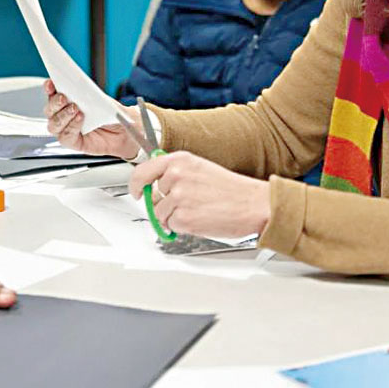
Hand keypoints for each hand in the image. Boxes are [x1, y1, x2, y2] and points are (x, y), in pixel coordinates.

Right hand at [43, 79, 138, 159]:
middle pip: (49, 110)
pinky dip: (71, 127)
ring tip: (75, 109)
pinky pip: (65, 136)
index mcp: (68, 100)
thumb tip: (81, 88)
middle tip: (63, 97)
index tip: (50, 83)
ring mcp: (67, 129)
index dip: (49, 88)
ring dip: (62, 116)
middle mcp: (63, 115)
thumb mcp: (103, 100)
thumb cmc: (111, 114)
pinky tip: (80, 119)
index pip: (52, 93)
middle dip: (54, 103)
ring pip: (53, 124)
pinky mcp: (73, 142)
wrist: (124, 132)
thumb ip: (91, 95)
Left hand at [130, 151, 270, 239]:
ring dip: (174, 217)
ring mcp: (178, 197)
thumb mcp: (200, 168)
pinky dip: (182, 227)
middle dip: (162, 204)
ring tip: (197, 210)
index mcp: (179, 160)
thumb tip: (157, 184)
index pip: (142, 171)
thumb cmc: (231, 189)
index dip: (136, 185)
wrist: (252, 204)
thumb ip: (176, 172)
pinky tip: (199, 219)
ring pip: (160, 213)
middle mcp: (176, 175)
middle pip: (151, 196)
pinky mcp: (183, 218)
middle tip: (183, 205)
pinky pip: (171, 226)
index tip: (136, 191)